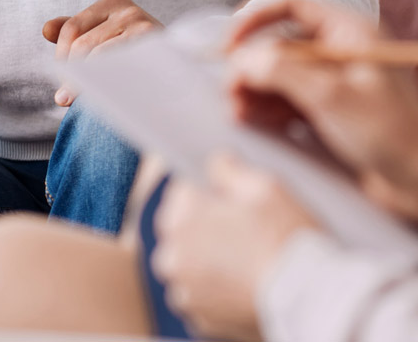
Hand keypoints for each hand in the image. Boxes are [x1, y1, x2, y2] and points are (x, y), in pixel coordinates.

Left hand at [43, 0, 161, 105]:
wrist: (178, 67)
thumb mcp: (104, 35)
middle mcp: (129, 9)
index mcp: (113, 2)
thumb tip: (46, 29)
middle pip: (83, 45)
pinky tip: (103, 96)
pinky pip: (119, 70)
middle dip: (70, 74)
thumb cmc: (133, 52)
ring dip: (85, 83)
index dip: (61, 57)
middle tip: (64, 98)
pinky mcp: (154, 50)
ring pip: (99, 59)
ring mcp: (144, 27)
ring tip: (77, 100)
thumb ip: (74, 31)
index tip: (61, 81)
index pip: (72, 28)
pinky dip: (106, 84)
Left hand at [152, 153, 315, 341]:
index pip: (182, 191)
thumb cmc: (288, 239)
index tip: (231, 201)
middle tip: (242, 231)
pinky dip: (217, 291)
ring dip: (206, 261)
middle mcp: (173, 256)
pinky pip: (202, 297)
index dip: (208, 193)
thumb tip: (217, 164)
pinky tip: (245, 284)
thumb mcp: (264, 185)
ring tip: (246, 260)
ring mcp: (186, 292)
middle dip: (203, 227)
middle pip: (180, 230)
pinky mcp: (202, 322)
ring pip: (188, 266)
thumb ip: (229, 169)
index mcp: (182, 216)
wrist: (312, 300)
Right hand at [228, 0, 417, 218]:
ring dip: (255, 89)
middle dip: (252, 65)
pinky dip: (267, 108)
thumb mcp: (330, 96)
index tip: (231, 44)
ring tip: (237, 110)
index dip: (257, 20)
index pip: (292, 7)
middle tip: (230, 88)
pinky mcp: (329, 110)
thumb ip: (281, 72)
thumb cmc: (391, 134)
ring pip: (281, 74)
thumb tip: (241, 60)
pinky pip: (288, 100)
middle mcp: (340, 50)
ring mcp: (333, 81)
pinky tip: (252, 119)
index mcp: (349, 31)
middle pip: (281, 44)